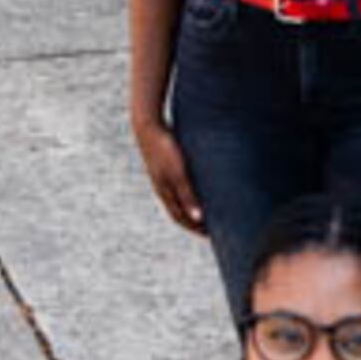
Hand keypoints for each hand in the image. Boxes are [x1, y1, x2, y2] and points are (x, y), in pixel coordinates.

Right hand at [132, 117, 205, 232]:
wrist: (147, 125)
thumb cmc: (165, 148)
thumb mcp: (179, 173)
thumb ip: (188, 195)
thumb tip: (198, 219)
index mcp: (165, 192)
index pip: (180, 218)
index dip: (195, 228)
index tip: (211, 235)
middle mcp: (162, 187)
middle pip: (179, 211)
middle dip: (195, 222)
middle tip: (213, 227)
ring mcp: (162, 177)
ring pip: (178, 199)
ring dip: (192, 207)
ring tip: (208, 210)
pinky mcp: (164, 165)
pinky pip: (178, 185)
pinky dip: (189, 193)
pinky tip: (199, 187)